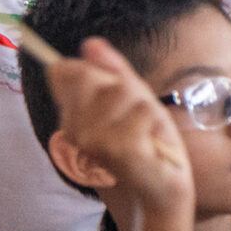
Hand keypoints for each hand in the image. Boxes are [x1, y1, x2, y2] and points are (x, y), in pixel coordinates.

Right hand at [47, 35, 193, 216]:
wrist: (161, 188)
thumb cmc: (147, 144)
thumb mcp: (133, 99)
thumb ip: (111, 71)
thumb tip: (90, 43)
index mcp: (76, 115)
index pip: (69, 72)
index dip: (91, 72)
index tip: (116, 89)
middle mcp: (78, 130)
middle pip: (93, 78)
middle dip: (123, 88)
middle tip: (137, 116)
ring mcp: (96, 142)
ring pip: (119, 91)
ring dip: (142, 106)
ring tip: (145, 131)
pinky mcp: (121, 151)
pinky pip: (140, 111)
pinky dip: (153, 121)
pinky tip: (151, 141)